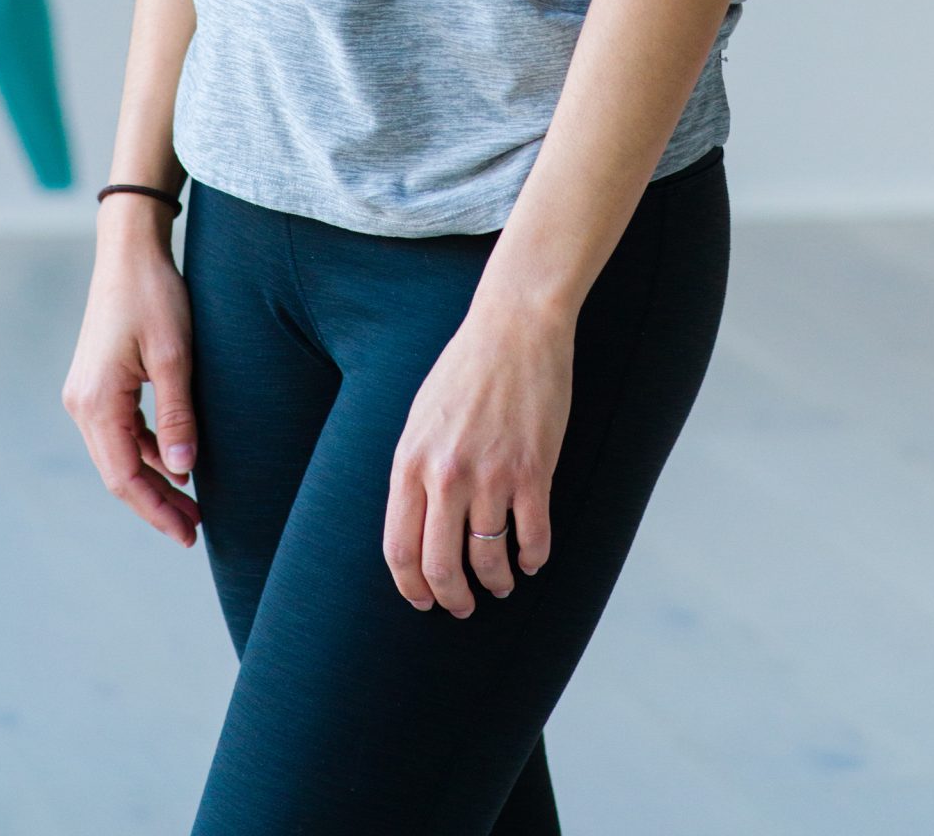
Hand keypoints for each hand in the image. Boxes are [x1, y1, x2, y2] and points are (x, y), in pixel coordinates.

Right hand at [62, 211, 201, 545]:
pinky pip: (121, 431)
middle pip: (119, 472)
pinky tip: (175, 463)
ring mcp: (87, 393)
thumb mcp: (175, 356)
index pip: (125, 476)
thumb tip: (183, 473)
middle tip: (194, 529)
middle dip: (155, 504)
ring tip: (191, 504)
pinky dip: (147, 451)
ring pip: (119, 454)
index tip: (189, 533)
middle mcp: (82, 404)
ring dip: (153, 480)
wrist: (130, 250)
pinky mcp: (98, 383)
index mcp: (96, 402)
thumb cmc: (154, 295)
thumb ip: (178, 416)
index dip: (156, 510)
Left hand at [383, 296, 573, 615]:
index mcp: (410, 461)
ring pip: (489, 558)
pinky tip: (533, 559)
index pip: (400, 549)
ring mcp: (491, 474)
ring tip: (501, 584)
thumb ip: (413, 472)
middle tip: (463, 606)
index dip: (411, 587)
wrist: (515, 327)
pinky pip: (533, 537)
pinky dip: (534, 559)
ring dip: (496, 582)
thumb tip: (415, 528)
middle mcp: (446, 474)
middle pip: (440, 566)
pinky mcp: (534, 470)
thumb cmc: (465, 370)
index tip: (424, 600)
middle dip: (452, 598)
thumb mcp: (420, 418)